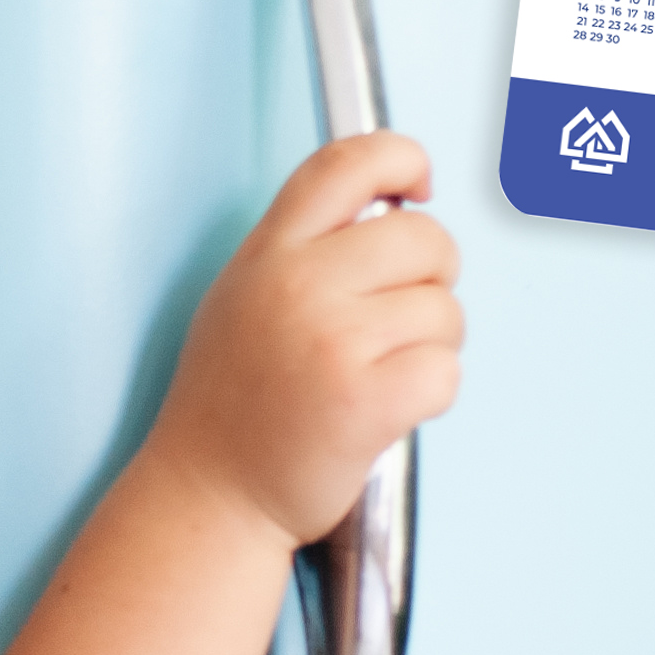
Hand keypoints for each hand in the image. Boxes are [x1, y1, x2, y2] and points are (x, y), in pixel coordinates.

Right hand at [147, 132, 462, 552]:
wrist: (208, 494)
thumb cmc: (235, 402)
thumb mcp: (244, 296)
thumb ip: (306, 248)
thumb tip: (395, 210)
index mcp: (270, 251)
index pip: (350, 163)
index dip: (403, 159)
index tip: (419, 188)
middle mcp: (297, 284)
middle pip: (426, 239)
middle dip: (433, 280)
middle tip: (396, 321)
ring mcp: (331, 341)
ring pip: (446, 312)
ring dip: (431, 347)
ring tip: (379, 375)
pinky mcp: (364, 401)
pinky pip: (446, 372)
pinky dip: (431, 394)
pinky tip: (389, 408)